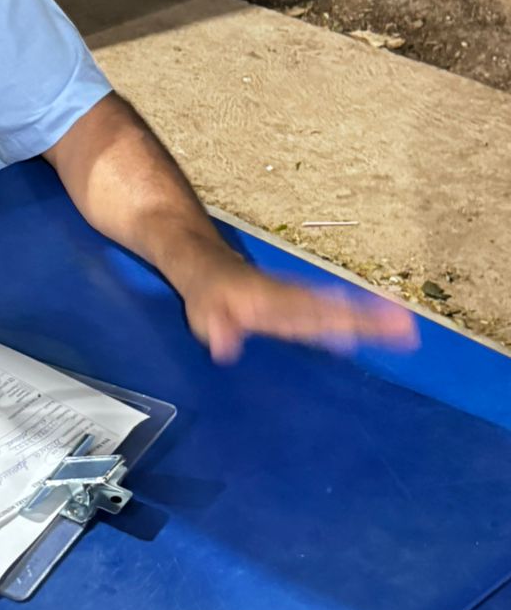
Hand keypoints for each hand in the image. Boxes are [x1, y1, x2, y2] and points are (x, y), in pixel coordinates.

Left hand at [183, 253, 417, 363]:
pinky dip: (361, 316)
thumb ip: (214, 327)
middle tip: (407, 330)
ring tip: (407, 328)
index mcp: (270, 302)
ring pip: (340, 309)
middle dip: (370, 321)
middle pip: (336, 311)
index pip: (307, 314)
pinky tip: (385, 327)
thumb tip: (223, 346)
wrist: (208, 263)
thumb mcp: (202, 311)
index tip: (362, 335)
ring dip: (373, 317)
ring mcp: (299, 299)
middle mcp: (292, 298)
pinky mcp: (301, 305)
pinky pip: (334, 310)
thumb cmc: (205, 294)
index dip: (334, 323)